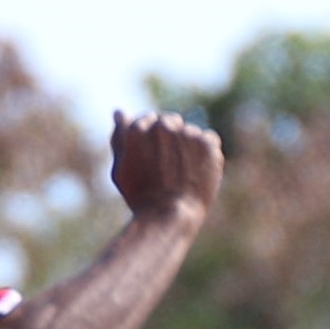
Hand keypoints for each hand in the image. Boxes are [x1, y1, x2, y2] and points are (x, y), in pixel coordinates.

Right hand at [110, 110, 223, 225]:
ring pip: (190, 132)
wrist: (169, 216)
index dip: (152, 140)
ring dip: (189, 147)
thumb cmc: (141, 197)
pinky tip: (198, 172)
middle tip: (170, 167)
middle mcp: (164, 125)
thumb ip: (120, 138)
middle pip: (170, 122)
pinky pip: (209, 139)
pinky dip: (207, 153)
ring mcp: (187, 133)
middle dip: (171, 139)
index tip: (154, 159)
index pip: (149, 120)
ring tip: (183, 174)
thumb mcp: (121, 169)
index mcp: (139, 127)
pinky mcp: (207, 143)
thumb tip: (120, 112)